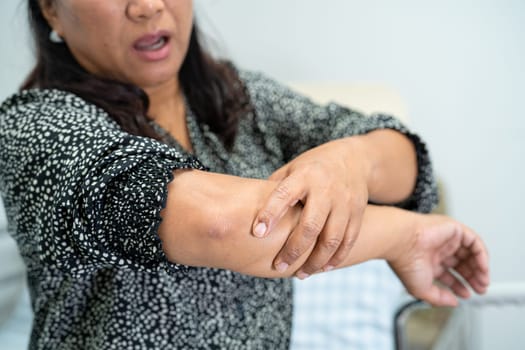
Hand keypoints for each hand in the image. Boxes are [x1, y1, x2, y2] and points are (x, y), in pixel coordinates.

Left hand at [252, 138, 370, 277]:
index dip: (270, 214)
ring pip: (332, 239)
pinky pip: (348, 241)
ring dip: (315, 261)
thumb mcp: (292, 169)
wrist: (355, 159)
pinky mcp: (358, 213)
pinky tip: (322, 268)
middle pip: (310, 225)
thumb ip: (275, 189)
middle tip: (278, 266)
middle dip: (293, 250)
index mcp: (304, 176)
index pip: (284, 195)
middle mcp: (326, 189)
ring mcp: (345, 202)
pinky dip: (336, 258)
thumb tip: (248, 213)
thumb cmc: (313, 168)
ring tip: (300, 275)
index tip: (257, 232)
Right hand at [388, 215, 489, 305]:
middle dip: (473, 278)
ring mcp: (446, 239)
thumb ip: (438, 298)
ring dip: (479, 268)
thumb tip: (453, 302)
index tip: (467, 294)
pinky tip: (483, 268)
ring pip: (470, 252)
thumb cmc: (405, 261)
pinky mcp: (453, 229)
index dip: (459, 285)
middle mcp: (438, 249)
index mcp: (428, 261)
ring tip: (483, 281)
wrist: (400, 241)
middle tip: (481, 289)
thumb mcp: (421, 289)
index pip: (449, 273)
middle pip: (462, 263)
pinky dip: (481, 255)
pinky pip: (474, 241)